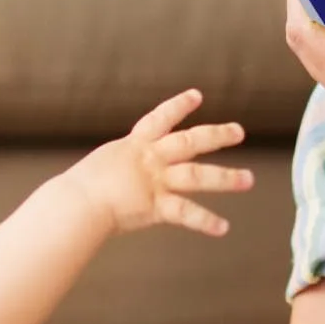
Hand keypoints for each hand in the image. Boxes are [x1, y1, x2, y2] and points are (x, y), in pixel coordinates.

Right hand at [71, 88, 252, 236]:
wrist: (75, 203)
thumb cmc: (77, 190)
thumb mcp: (102, 166)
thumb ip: (118, 167)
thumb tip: (117, 173)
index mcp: (134, 145)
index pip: (160, 118)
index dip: (179, 106)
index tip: (197, 96)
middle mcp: (150, 158)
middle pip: (190, 141)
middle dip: (216, 136)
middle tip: (239, 132)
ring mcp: (155, 181)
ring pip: (198, 175)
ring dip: (226, 178)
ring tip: (249, 180)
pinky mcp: (156, 205)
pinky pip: (187, 213)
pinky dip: (206, 222)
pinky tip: (224, 227)